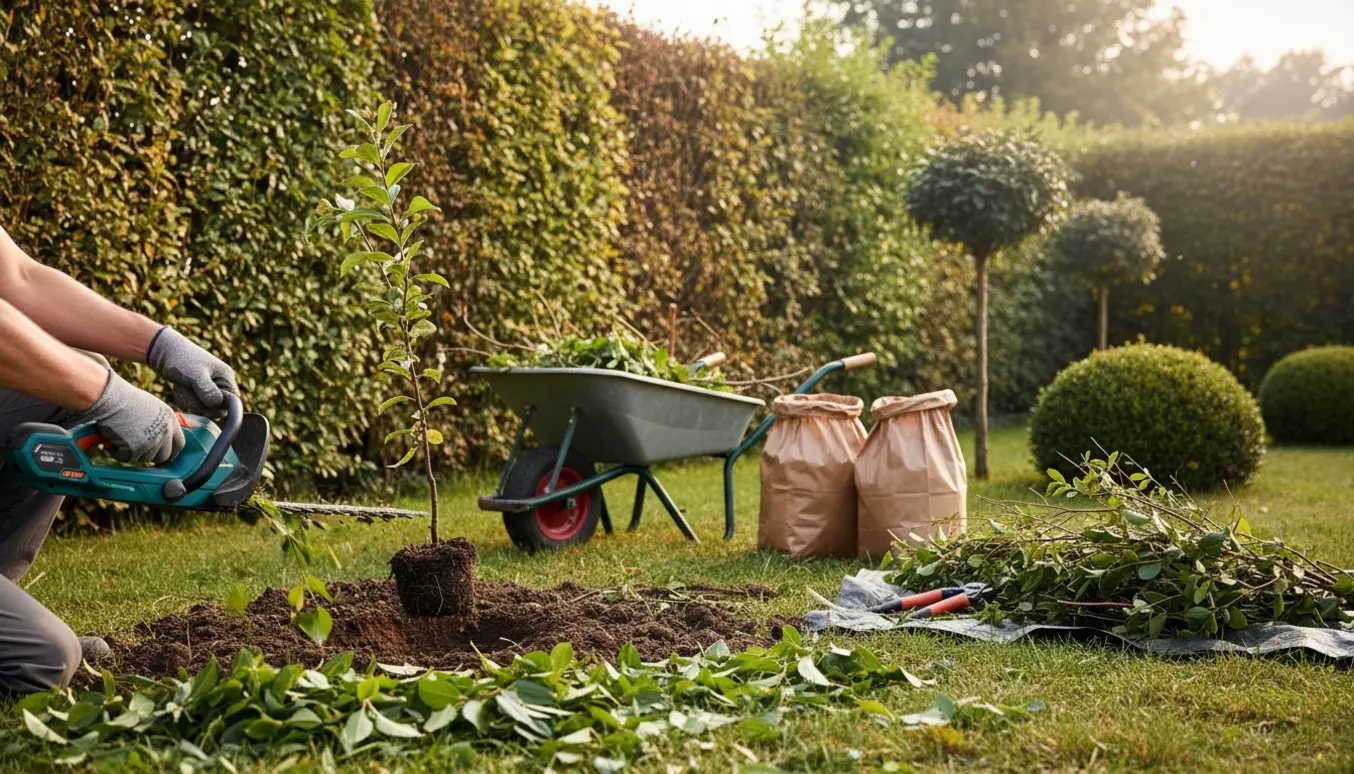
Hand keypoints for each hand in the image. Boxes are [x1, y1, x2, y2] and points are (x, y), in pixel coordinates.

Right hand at [63, 370, 185, 463]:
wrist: (112, 398)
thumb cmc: (128, 400)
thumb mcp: (154, 408)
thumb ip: (161, 423)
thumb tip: (164, 436)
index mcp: (171, 421)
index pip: (179, 444)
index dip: (171, 452)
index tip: (164, 458)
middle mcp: (164, 432)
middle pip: (163, 456)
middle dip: (151, 457)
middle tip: (138, 452)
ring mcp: (151, 442)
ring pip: (145, 458)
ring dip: (133, 453)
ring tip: (122, 440)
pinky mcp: (135, 449)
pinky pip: (127, 458)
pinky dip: (117, 453)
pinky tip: (112, 444)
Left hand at [146, 327, 238, 413]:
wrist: (167, 352)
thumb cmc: (183, 359)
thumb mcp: (195, 375)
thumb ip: (208, 390)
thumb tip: (217, 404)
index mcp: (226, 378)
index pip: (232, 402)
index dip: (218, 406)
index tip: (202, 399)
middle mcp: (220, 385)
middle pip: (215, 408)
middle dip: (198, 401)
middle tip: (188, 387)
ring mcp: (209, 390)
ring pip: (201, 408)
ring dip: (187, 399)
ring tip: (181, 384)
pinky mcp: (198, 393)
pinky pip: (192, 406)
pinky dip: (182, 398)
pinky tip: (179, 386)